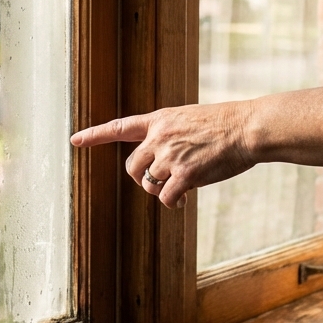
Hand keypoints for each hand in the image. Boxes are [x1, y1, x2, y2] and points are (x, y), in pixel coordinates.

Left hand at [70, 103, 254, 208]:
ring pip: (150, 184)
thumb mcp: (189, 119)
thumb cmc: (225, 125)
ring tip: (184, 187)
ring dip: (164, 191)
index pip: (120, 127)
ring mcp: (170, 155)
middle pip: (133, 167)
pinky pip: (167, 198)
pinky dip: (174, 202)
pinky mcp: (185, 173)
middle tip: (161, 183)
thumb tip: (161, 168)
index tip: (75, 140)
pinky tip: (185, 198)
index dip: (95, 135)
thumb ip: (169, 137)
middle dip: (143, 179)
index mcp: (160, 120)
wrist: (247, 127)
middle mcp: (159, 136)